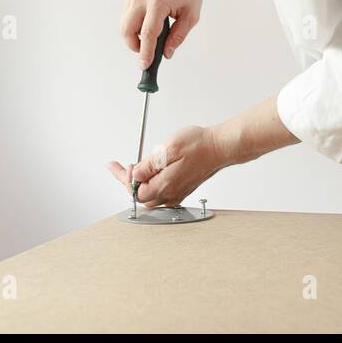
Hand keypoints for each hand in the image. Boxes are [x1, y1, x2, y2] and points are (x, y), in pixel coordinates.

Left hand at [107, 125, 225, 207]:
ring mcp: (178, 192)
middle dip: (130, 182)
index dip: (125, 179)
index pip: (136, 192)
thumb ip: (149, 165)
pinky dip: (152, 185)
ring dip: (140, 185)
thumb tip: (135, 175)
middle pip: (142, 197)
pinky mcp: (184, 188)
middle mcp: (172, 193)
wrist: (220, 147)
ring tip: (135, 168)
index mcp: (166, 184)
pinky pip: (162, 193)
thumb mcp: (169, 148)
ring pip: (152, 197)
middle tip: (122, 167)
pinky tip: (151, 172)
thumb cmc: (199, 145)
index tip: (121, 166)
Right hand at [120, 0, 202, 68]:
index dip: (146, 52)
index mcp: (159, 1)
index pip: (148, 33)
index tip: (145, 65)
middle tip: (148, 51)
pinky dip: (134, 24)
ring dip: (134, 36)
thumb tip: (167, 53)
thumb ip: (178, 36)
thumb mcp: (191, 14)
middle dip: (135, 46)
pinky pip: (127, 14)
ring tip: (151, 35)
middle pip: (127, 30)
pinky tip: (149, 20)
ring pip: (124, 24)